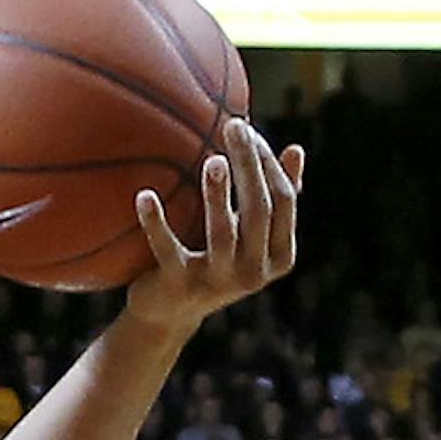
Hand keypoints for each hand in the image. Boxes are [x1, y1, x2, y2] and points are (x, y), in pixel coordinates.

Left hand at [129, 119, 301, 338]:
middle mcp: (254, 272)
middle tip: (233, 126)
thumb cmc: (214, 261)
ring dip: (217, 194)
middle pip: (258, 210)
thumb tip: (296, 149)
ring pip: (222, 232)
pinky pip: (167, 249)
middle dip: (248, 165)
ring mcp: (218, 282)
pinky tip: (144, 195)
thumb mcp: (247, 233)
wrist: (169, 313)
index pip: (284, 200)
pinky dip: (155, 222)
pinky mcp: (180, 286)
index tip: (249, 129)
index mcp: (279, 255)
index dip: (269, 163)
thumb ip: (272, 197)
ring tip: (211, 159)